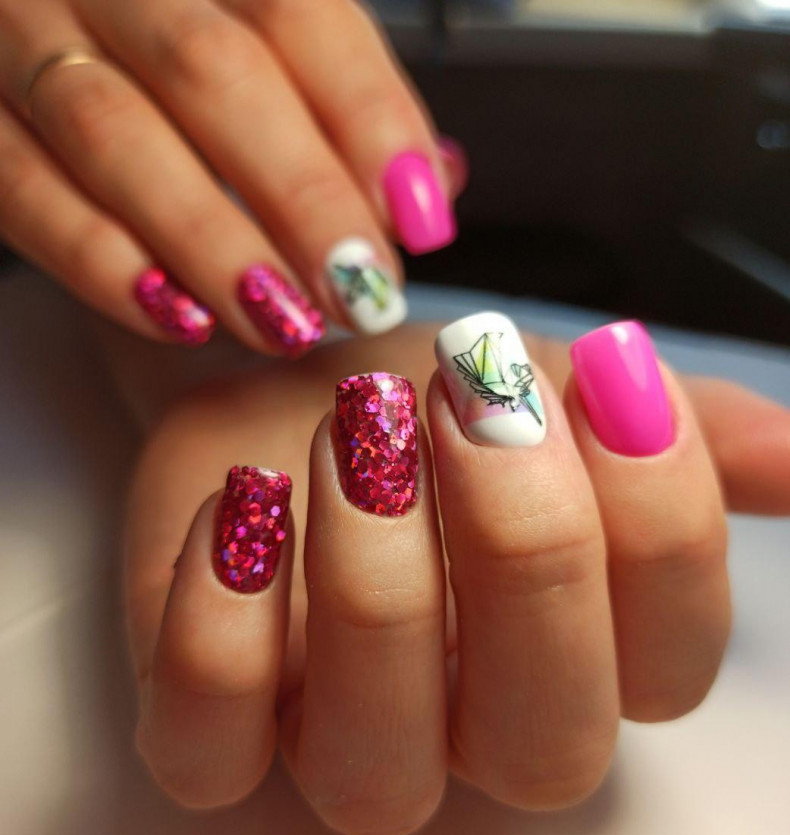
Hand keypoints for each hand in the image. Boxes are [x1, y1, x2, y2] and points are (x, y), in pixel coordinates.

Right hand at [0, 0, 461, 352]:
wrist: (42, 19)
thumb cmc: (174, 42)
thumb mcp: (266, 35)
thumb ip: (345, 100)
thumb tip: (433, 185)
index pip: (299, 12)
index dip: (370, 121)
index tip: (421, 223)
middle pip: (212, 71)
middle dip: (300, 196)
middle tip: (359, 292)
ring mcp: (23, 37)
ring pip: (112, 133)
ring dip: (211, 243)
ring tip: (284, 321)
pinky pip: (25, 191)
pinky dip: (104, 265)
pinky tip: (180, 318)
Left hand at [125, 321, 789, 834]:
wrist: (283, 384)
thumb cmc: (427, 403)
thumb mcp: (550, 392)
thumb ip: (672, 431)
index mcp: (577, 661)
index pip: (672, 670)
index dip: (659, 530)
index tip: (608, 374)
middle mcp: (468, 730)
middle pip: (546, 747)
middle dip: (528, 561)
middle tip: (480, 404)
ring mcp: (334, 743)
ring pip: (379, 772)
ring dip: (381, 588)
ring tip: (361, 430)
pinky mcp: (208, 729)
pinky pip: (208, 751)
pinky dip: (222, 630)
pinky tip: (246, 498)